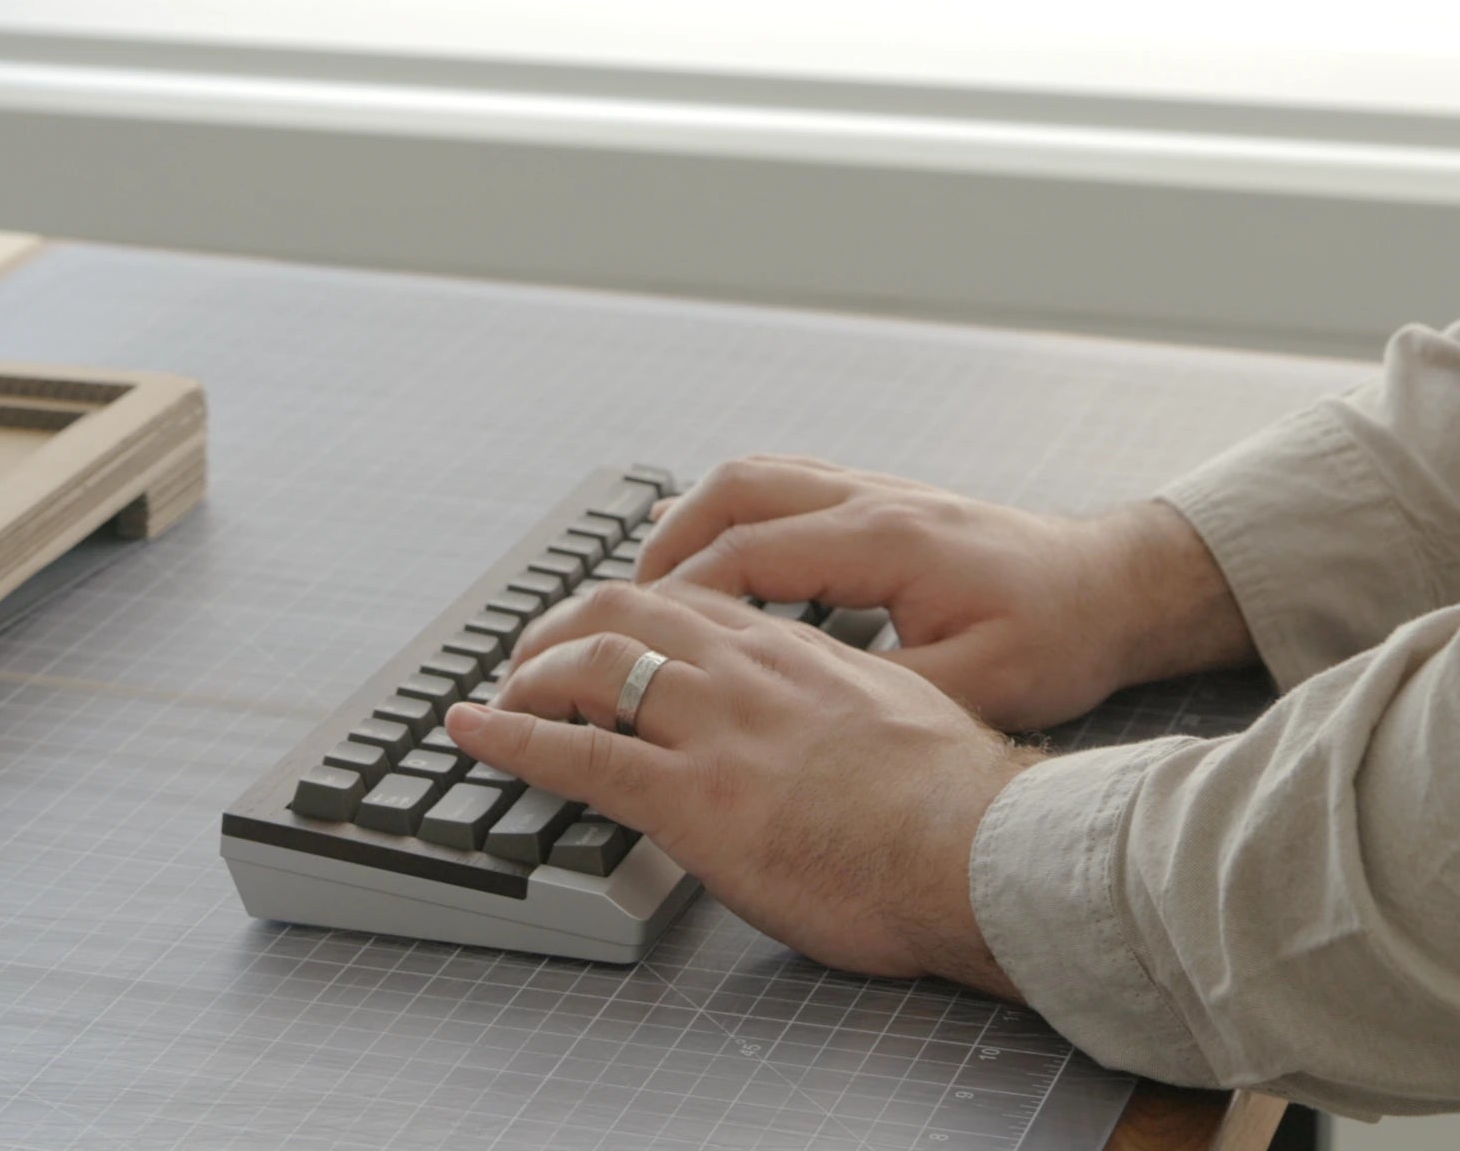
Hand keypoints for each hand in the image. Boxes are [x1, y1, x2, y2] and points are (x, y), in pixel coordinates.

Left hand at [445, 582, 1031, 990]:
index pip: (701, 603)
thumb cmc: (967, 815)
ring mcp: (717, 729)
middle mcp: (752, 672)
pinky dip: (511, 735)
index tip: (617, 626)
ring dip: (532, 672)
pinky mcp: (691, 797)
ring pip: (594, 661)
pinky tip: (475, 733)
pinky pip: (576, 751)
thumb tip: (847, 739)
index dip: (644, 609)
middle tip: (538, 655)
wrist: (983, 855)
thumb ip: (858, 714)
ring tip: (502, 695)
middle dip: (569, 623)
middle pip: (633, 607)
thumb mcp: (912, 728)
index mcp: (806, 656)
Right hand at [631, 456, 1252, 732]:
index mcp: (884, 541)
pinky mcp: (886, 503)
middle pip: (734, 490)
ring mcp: (878, 491)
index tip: (635, 644)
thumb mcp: (976, 685)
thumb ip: (885, 696)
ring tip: (651, 589)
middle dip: (664, 545)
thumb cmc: (1059, 635)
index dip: (679, 600)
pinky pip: (785, 489)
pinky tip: (720, 571)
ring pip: (755, 478)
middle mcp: (872, 500)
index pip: (749, 554)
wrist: (1117, 587)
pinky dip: (735, 520)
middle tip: (619, 608)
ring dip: (694, 524)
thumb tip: (802, 715)